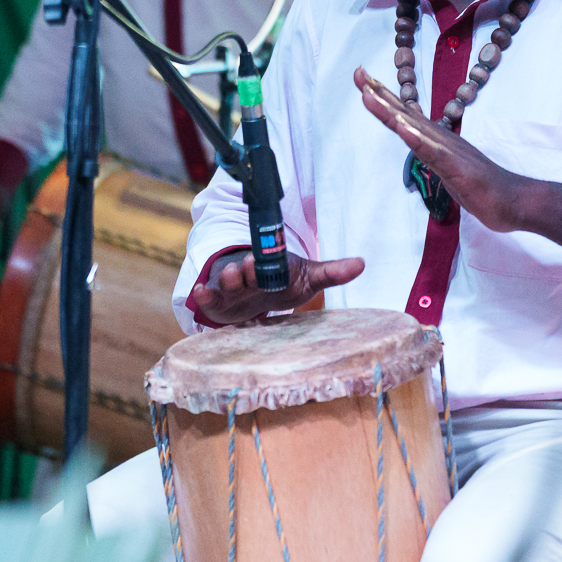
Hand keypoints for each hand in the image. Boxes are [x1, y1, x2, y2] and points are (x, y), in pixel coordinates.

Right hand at [188, 247, 364, 326]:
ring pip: (226, 283)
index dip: (263, 262)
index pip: (266, 262)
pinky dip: (204, 296)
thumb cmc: (283, 283)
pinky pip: (210, 298)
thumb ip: (332, 272)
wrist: (256, 293)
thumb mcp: (308, 278)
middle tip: (245, 267)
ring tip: (227, 277)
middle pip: (245, 272)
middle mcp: (249, 274)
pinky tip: (199, 295)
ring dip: (226, 280)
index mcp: (270, 267)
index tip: (258, 259)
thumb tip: (362, 264)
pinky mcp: (219, 302)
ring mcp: (232, 287)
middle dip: (244, 270)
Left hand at [354, 66, 526, 231]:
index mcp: (437, 140)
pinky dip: (416, 139)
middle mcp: (441, 139)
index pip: (405, 116)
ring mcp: (449, 152)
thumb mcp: (449, 170)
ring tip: (368, 95)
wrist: (515, 201)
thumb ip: (433, 156)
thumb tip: (418, 145)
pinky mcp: (457, 168)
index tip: (362, 79)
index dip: (383, 98)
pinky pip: (433, 153)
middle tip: (357, 72)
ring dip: (390, 112)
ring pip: (413, 128)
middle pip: (404, 114)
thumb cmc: (484, 187)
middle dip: (379, 94)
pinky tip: (402, 128)